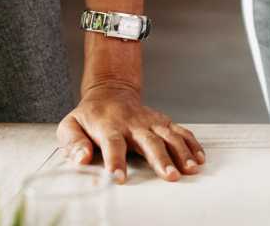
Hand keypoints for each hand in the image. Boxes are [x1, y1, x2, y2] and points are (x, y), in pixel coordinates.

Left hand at [57, 81, 203, 183]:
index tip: (119, 177)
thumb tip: (81, 158)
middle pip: (149, 141)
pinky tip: (199, 158)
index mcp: (108, 127)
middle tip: (169, 176)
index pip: (112, 144)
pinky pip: (180, 132)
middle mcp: (132, 124)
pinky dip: (191, 144)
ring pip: (169, 136)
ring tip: (189, 169)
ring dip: (181, 152)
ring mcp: (150, 122)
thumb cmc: (89, 116)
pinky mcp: (163, 122)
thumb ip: (73, 143)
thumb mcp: (70, 126)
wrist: (110, 92)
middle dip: (160, 159)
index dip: (115, 161)